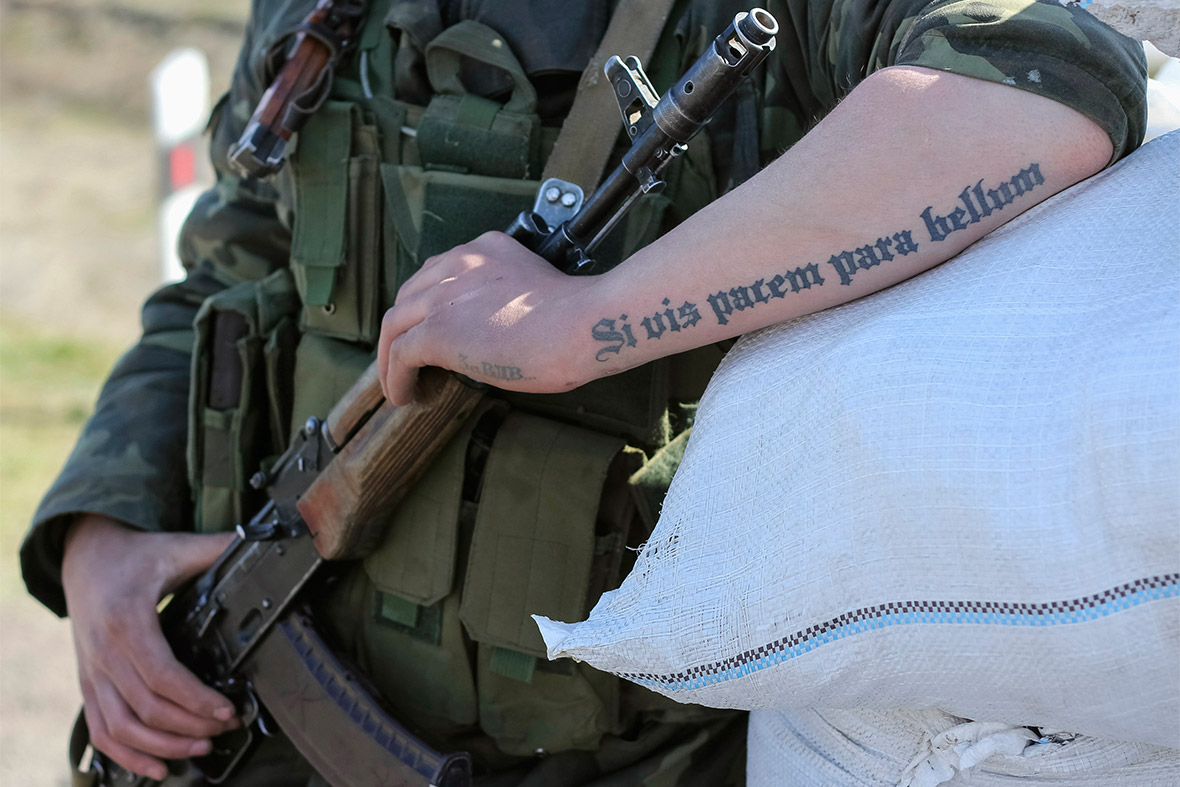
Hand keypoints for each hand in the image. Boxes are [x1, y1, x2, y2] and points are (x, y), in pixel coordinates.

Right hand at [63, 514, 238, 780]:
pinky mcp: (87, 684)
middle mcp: (104, 652)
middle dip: (190, 726)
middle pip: (146, 707)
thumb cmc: (137, 555)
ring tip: (201, 749)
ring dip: (162, 747)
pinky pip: (100, 732)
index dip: (196, 699)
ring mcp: (92, 672)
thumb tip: (260, 542)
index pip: (161, 675)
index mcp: (127, 620)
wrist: (86, 557)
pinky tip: (156, 769)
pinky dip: (126, 756)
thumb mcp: (177, 547)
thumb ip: (218, 548)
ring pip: (121, 727)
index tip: (227, 710)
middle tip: (225, 728)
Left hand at [377, 231, 592, 404]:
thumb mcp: (535, 291)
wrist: (584, 324)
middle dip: (405, 330)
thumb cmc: (577, 320)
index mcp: (484, 250)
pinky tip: (406, 396)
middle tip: (414, 362)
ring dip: (392, 358)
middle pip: (409, 296)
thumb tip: (492, 338)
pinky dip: (397, 378)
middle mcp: (458, 263)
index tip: (434, 333)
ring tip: (404, 385)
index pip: (438, 274)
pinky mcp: (438, 330)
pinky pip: (400, 355)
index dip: (430, 308)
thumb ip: (505, 301)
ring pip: (395, 324)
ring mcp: (444, 296)